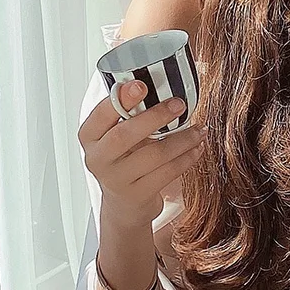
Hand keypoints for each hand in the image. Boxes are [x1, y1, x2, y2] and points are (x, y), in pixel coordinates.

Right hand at [78, 81, 206, 228]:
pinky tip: (197, 147)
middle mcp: (98, 158)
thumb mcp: (117, 137)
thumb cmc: (124, 160)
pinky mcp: (138, 194)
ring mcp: (117, 179)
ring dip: (182, 139)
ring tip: (199, 129)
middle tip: (179, 104)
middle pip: (126, 134)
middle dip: (156, 116)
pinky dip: (187, 157)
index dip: (121, 99)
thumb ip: (130, 115)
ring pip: (154, 154)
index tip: (141, 85)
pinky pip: (168, 172)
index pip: (101, 114)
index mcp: (90, 136)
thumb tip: (159, 86)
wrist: (124, 204)